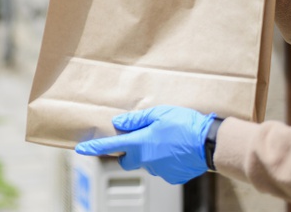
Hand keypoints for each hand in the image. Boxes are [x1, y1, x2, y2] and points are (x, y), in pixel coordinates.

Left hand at [75, 105, 215, 184]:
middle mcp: (146, 160)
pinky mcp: (172, 177)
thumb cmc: (184, 124)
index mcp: (140, 143)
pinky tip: (176, 150)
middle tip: (140, 140)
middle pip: (128, 160)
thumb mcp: (159, 114)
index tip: (81, 149)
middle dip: (128, 153)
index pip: (111, 146)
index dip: (94, 147)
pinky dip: (165, 161)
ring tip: (167, 140)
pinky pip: (163, 169)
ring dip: (151, 154)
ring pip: (147, 164)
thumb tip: (118, 123)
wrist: (210, 143)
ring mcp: (159, 171)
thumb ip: (136, 120)